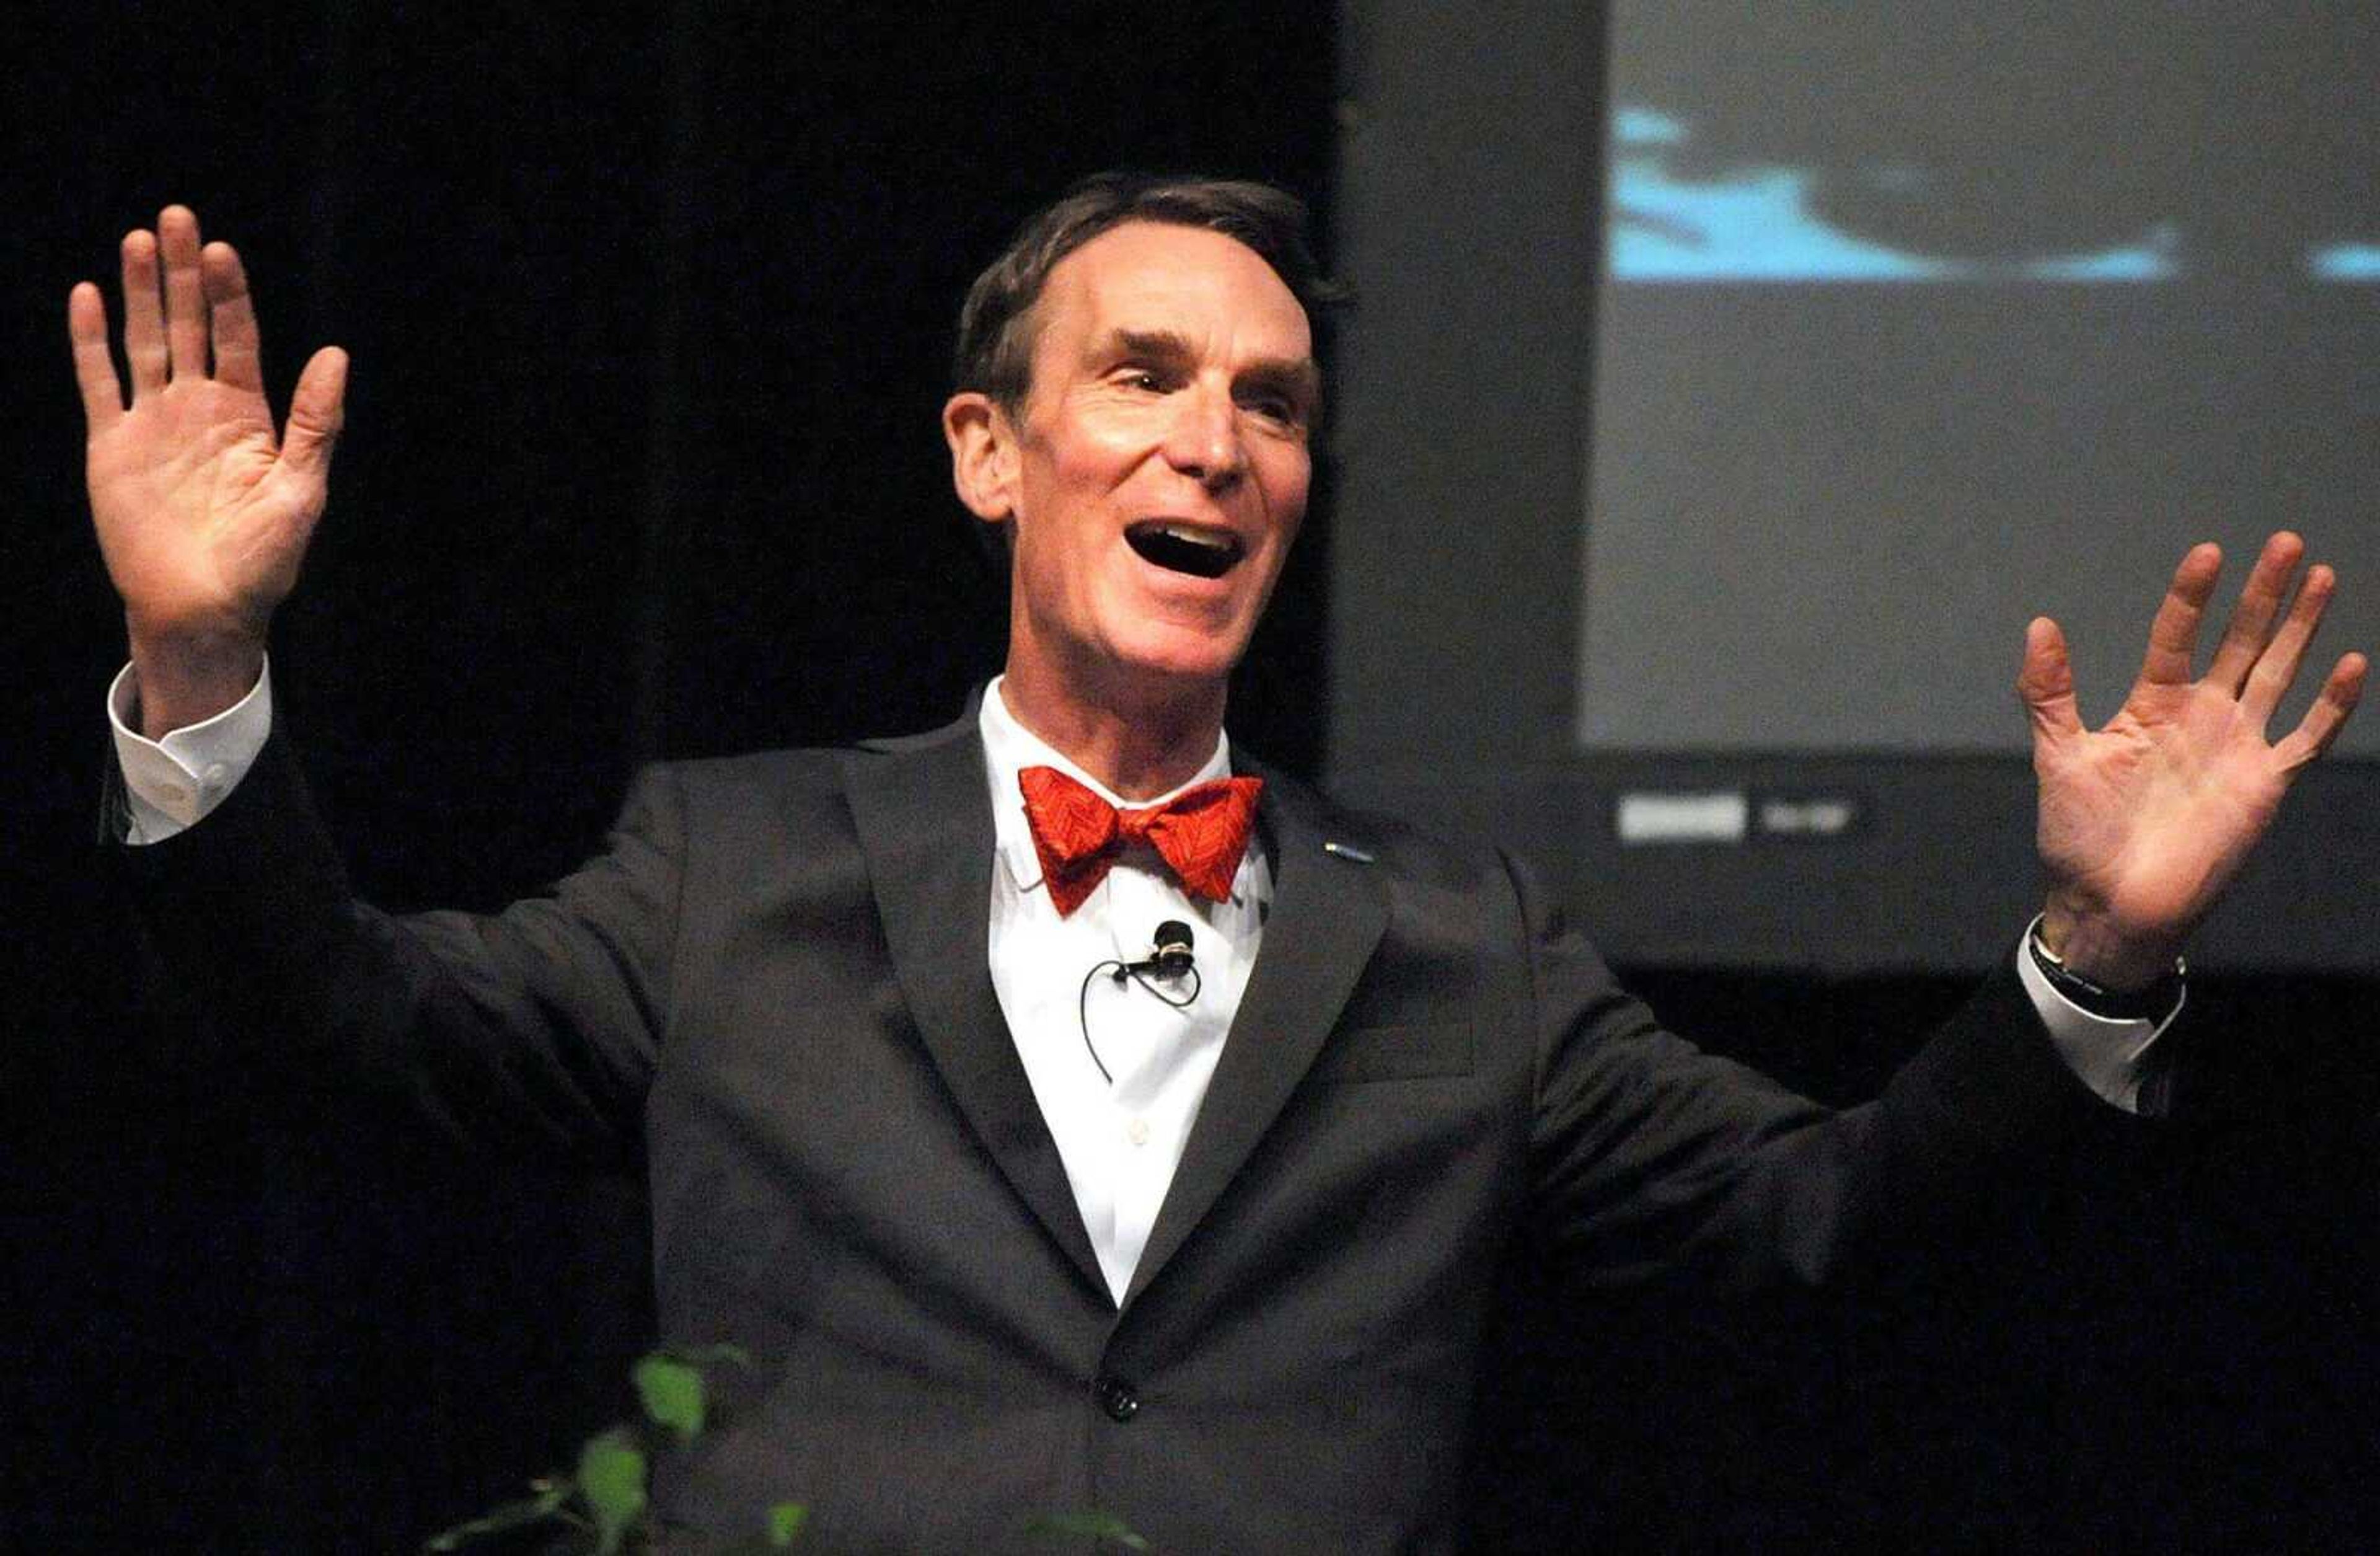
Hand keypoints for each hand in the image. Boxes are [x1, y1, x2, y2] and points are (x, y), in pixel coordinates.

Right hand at [69, 205, 346, 735]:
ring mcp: (153, 422)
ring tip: (138, 240)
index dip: (230, 295)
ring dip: (140, 292)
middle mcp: (198, 408)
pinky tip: (88, 296)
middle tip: (177, 217)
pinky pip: (98, 381)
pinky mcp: (111, 443)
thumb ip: (317, 422)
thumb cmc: (261, 559)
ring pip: (145, 341)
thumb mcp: (302, 490)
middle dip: (183, 273)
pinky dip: (90, 341)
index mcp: (247, 416)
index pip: (236, 338)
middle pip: (189, 325)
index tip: (222, 250)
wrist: (203, 608)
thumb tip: (335, 354)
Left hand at [2022, 533, 2365, 988]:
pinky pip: (2306, 736)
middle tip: (2285, 544)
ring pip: (2277, 673)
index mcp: (2151, 706)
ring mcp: (2236, 747)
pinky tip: (2350, 661)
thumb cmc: (2078, 836)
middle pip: (2240, 642)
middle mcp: (2200, 717)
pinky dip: (2330, 703)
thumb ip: (2050, 693)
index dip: (2193, 596)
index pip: (2176, 635)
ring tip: (2318, 576)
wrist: (2110, 905)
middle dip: (2263, 595)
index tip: (2208, 552)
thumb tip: (2039, 625)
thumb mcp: (2059, 757)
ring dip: (2299, 627)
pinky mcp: (2264, 784)